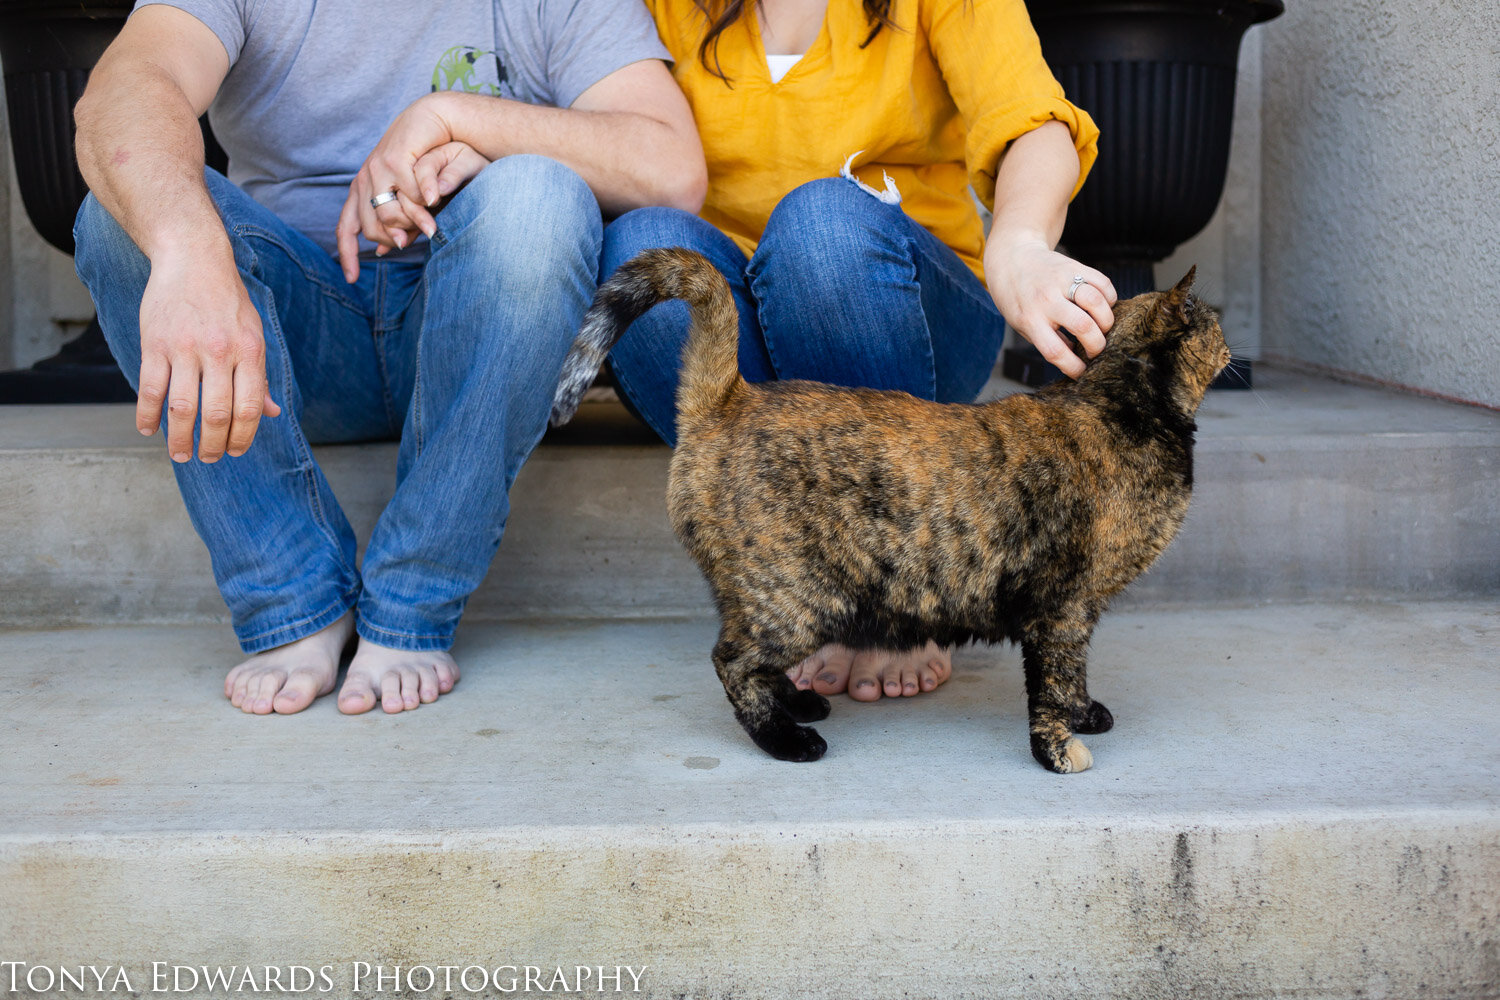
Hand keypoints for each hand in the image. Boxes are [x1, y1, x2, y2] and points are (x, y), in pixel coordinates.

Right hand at [136, 245, 280, 461]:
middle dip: (214, 445)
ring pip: (182, 407)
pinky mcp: (155, 342)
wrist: (193, 258)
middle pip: (218, 413)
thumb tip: (272, 413)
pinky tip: (148, 430)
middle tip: (208, 459)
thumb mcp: (254, 334)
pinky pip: (151, 387)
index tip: (235, 451)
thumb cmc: (228, 301)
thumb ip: (260, 375)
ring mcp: (185, 348)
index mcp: (250, 352)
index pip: (250, 407)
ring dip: (179, 438)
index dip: (243, 436)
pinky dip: (148, 414)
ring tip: (180, 454)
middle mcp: (220, 352)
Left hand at [336, 93, 474, 281]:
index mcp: (363, 189)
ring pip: (388, 215)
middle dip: (393, 240)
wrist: (432, 123)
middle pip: (370, 228)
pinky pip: (409, 197)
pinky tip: (435, 202)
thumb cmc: (424, 161)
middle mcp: (364, 179)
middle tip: (412, 243)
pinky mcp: (394, 160)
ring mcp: (376, 169)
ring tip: (431, 227)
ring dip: (413, 225)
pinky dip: (424, 205)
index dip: (347, 254)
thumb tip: (383, 251)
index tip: (352, 279)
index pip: (346, 227)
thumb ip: (398, 223)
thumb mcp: (410, 198)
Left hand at [985, 237, 1116, 378]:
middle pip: (1083, 326)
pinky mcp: (1074, 266)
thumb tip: (1078, 360)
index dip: (1074, 367)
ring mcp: (1061, 281)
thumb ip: (1048, 341)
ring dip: (1107, 321)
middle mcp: (1045, 300)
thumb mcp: (1023, 325)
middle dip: (1097, 345)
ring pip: (1096, 302)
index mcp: (1030, 320)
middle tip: (1096, 350)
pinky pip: (1103, 283)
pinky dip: (1110, 298)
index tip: (1083, 372)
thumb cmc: (1018, 299)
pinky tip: (1103, 306)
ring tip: (1103, 327)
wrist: (1012, 259)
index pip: (1055, 351)